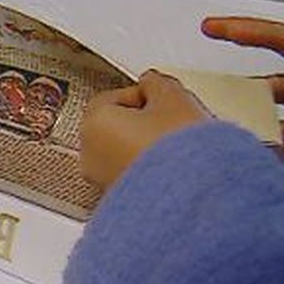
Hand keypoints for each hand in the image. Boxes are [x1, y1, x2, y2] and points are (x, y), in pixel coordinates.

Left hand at [81, 71, 210, 188]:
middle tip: (175, 120)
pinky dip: (154, 170)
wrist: (192, 198)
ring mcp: (105, 182)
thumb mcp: (173, 98)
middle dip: (147, 121)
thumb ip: (156, 83)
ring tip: (180, 147)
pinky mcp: (125, 201)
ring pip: (128, 152)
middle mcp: (91, 157)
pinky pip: (138, 175)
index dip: (145, 95)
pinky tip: (177, 169)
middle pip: (119, 126)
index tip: (165, 98)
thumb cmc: (177, 153)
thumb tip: (152, 83)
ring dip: (151, 146)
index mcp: (93, 125)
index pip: (114, 97)